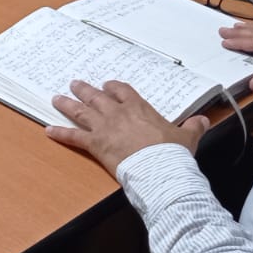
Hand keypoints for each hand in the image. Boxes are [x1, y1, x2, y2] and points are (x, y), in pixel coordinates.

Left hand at [46, 79, 210, 175]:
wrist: (159, 168)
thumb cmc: (172, 153)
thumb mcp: (187, 136)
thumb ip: (193, 126)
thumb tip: (204, 120)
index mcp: (139, 108)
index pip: (122, 91)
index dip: (113, 87)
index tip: (108, 85)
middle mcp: (118, 113)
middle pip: (97, 97)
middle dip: (85, 90)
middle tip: (75, 83)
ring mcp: (104, 127)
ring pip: (81, 111)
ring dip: (67, 104)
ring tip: (57, 98)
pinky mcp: (95, 144)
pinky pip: (73, 136)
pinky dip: (59, 133)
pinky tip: (48, 130)